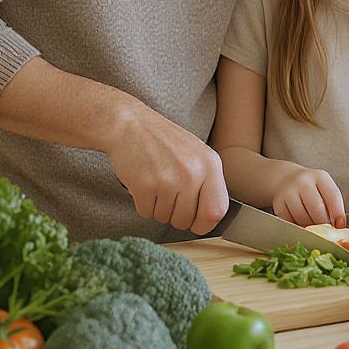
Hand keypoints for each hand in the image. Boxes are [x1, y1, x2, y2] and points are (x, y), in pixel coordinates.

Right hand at [104, 101, 229, 234]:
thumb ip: (207, 182)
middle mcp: (193, 173)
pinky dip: (144, 204)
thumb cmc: (164, 141)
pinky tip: (144, 184)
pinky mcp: (145, 186)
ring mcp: (169, 180)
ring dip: (159, 208)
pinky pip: (147, 213)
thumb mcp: (197, 154)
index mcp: (211, 165)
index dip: (205, 223)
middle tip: (169, 196)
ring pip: (166, 218)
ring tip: (157, 184)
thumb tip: (210, 217)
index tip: (195, 222)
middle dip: (177, 216)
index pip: (217, 211)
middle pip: (188, 220)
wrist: (131, 125)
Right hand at [272, 167, 346, 227]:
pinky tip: (301, 221)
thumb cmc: (312, 188)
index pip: (333, 196)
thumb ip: (333, 203)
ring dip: (310, 226)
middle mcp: (303, 181)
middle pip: (317, 209)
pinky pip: (291, 222)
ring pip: (303, 218)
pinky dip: (297, 226)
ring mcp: (289, 191)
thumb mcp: (324, 188)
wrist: (286, 179)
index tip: (340, 226)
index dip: (338, 213)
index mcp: (320, 177)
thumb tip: (339, 226)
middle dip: (323, 223)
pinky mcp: (278, 203)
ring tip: (313, 224)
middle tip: (326, 229)